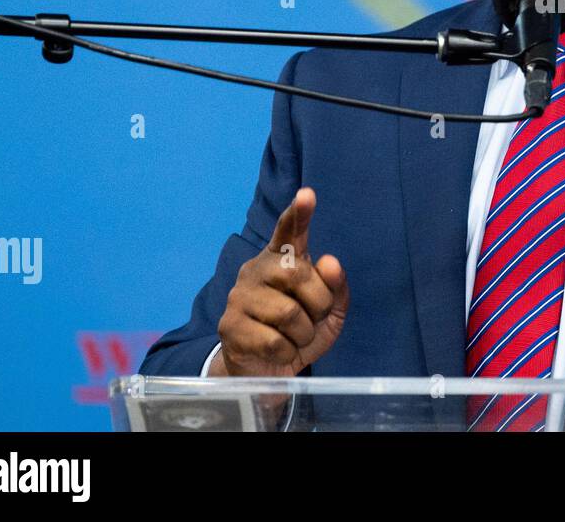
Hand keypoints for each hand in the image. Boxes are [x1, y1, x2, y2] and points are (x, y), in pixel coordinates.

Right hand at [212, 187, 349, 376]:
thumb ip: (335, 286)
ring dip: (304, 333)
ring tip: (296, 337)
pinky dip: (288, 352)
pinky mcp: (229, 326)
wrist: (268, 369)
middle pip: (297, 274)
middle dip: (318, 302)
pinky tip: (279, 350)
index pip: (290, 232)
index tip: (308, 194)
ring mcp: (238, 297)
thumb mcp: (330, 311)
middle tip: (314, 317)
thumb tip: (329, 262)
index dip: (299, 214)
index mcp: (283, 259)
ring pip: (288, 313)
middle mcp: (257, 270)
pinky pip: (274, 341)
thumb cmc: (301, 331)